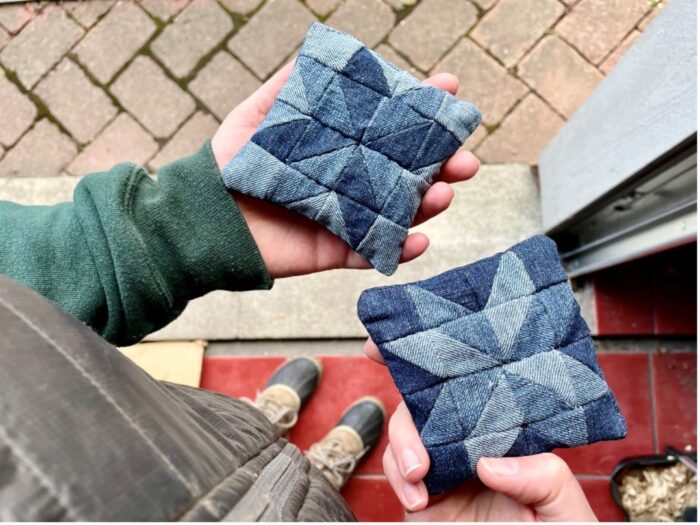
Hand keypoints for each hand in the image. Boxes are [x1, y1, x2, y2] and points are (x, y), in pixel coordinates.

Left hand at [211, 61, 479, 278]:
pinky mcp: (336, 252)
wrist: (202, 217)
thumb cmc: (229, 163)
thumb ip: (288, 87)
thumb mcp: (256, 116)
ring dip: (429, 204)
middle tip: (464, 158)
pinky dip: (401, 250)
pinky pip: (375, 253)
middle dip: (443, 164)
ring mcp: (348, 218)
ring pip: (400, 212)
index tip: (449, 88)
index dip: (421, 108)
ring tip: (444, 193)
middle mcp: (352, 181)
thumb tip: (317, 52)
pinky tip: (420, 240)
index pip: (389, 127)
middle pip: (408, 173)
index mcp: (341, 147)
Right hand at [365, 340, 597, 521]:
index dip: (453, 357)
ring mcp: (444, 469)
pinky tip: (417, 497)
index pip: (481, 386)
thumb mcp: (564, 512)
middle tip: (376, 351)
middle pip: (432, 398)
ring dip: (403, 441)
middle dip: (404, 373)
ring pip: (407, 431)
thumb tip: (490, 460)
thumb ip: (542, 478)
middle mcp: (473, 444)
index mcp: (509, 435)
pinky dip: (398, 476)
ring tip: (419, 471)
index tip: (429, 330)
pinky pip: (397, 472)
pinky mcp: (422, 498)